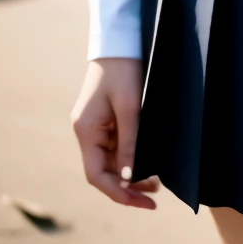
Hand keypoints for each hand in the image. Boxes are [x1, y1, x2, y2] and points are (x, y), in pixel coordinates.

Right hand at [71, 58, 159, 208]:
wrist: (120, 41)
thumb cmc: (124, 70)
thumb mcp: (130, 108)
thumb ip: (130, 143)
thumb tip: (130, 178)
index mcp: (86, 132)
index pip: (97, 176)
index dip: (119, 193)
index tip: (144, 201)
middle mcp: (87, 133)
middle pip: (104, 172)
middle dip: (128, 186)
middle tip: (155, 195)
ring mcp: (96, 128)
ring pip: (112, 162)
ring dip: (131, 173)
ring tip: (156, 182)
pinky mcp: (106, 121)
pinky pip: (117, 148)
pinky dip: (131, 157)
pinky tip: (149, 161)